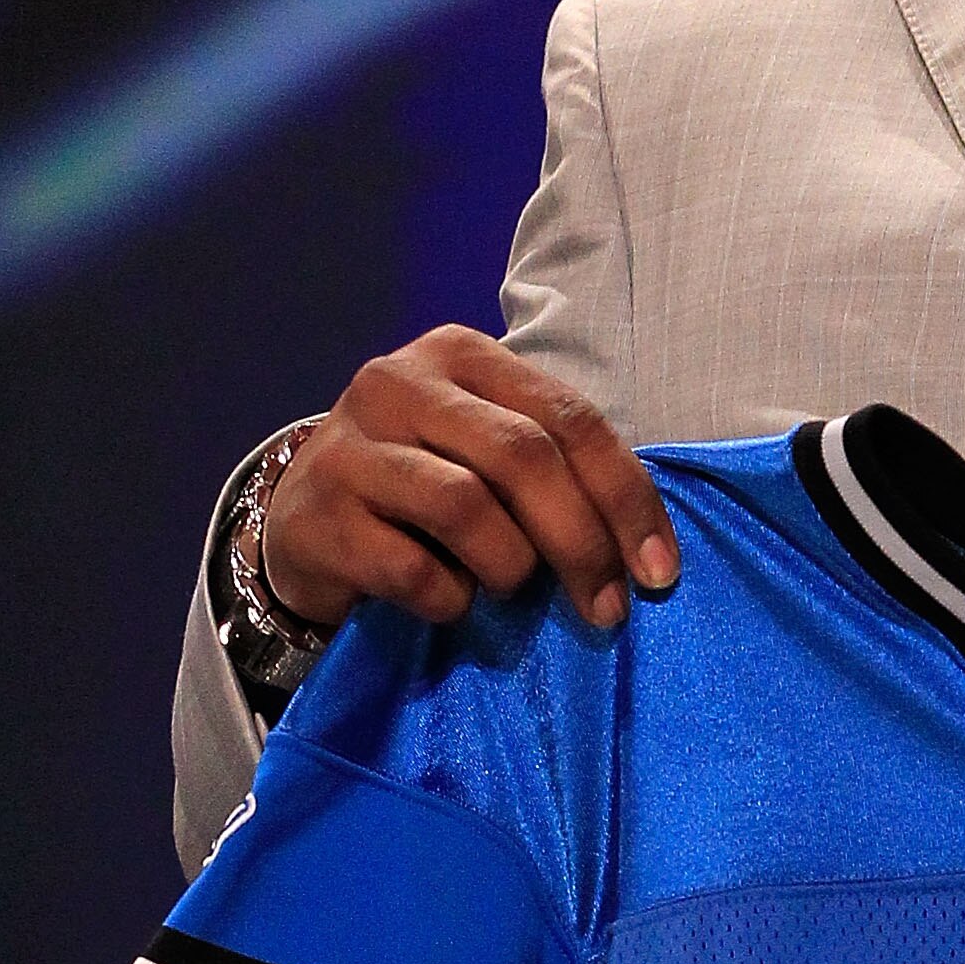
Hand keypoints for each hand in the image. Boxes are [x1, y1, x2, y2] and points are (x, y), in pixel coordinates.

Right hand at [260, 326, 678, 639]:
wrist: (305, 523)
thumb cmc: (422, 489)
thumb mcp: (486, 454)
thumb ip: (554, 469)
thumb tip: (646, 550)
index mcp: (461, 355)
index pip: (569, 418)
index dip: (626, 498)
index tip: (659, 572)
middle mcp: (400, 382)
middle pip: (523, 456)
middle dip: (581, 542)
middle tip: (605, 608)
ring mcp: (350, 445)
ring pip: (465, 506)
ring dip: (509, 567)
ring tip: (508, 590)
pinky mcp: (318, 514)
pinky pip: (410, 569)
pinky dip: (448, 599)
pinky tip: (448, 601)